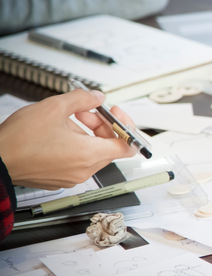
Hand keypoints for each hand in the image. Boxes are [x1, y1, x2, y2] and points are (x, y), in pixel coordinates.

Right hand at [0, 90, 136, 188]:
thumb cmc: (19, 140)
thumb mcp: (54, 107)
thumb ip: (82, 99)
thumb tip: (96, 97)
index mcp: (89, 155)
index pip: (128, 146)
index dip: (125, 126)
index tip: (114, 114)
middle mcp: (84, 169)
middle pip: (109, 146)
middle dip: (102, 125)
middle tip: (86, 111)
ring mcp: (72, 177)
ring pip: (92, 153)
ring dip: (87, 134)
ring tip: (67, 119)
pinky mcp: (60, 178)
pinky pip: (78, 161)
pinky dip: (75, 146)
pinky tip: (58, 133)